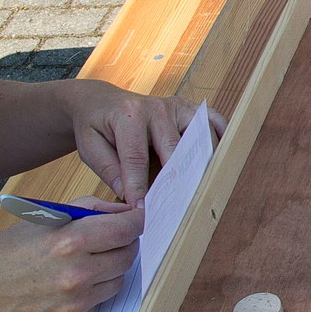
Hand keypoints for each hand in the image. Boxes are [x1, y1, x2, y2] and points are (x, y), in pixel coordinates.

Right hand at [0, 201, 143, 311]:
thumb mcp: (45, 218)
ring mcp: (76, 303)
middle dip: (123, 245)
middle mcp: (77, 274)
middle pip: (128, 255)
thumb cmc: (10, 252)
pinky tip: (71, 285)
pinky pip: (100, 303)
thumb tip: (125, 212)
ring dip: (109, 270)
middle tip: (110, 240)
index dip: (135, 222)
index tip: (136, 219)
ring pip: (118, 281)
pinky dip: (92, 292)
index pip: (126, 229)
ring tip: (86, 263)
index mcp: (70, 241)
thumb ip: (90, 209)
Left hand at [63, 82, 225, 206]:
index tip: (142, 210)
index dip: (139, 186)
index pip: (136, 157)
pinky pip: (213, 120)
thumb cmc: (96, 126)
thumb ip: (109, 170)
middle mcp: (156, 108)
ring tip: (203, 186)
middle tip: (179, 205)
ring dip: (204, 160)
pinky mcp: (189, 109)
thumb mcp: (89, 147)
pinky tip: (221, 157)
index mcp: (127, 116)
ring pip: (200, 134)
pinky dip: (220, 137)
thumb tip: (131, 195)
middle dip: (176, 178)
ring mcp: (177, 106)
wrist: (101, 101)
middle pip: (174, 147)